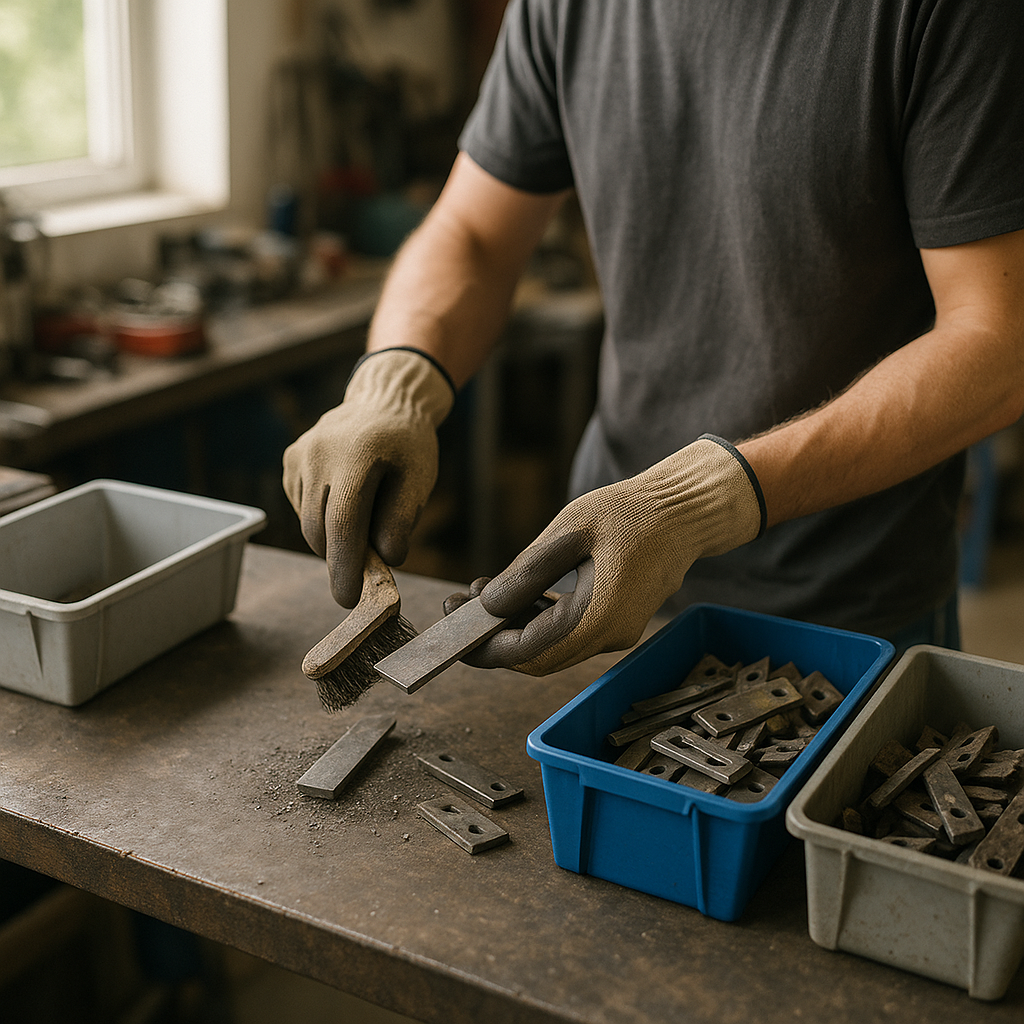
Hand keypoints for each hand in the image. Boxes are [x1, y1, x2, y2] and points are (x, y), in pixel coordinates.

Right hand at [282, 348, 453, 606]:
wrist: (384, 401)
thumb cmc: (408, 445)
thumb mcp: (420, 478)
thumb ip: (402, 519)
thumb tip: (385, 560)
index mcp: (356, 456)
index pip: (342, 524)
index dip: (344, 567)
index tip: (348, 599)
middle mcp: (318, 454)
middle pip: (318, 529)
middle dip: (339, 561)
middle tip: (365, 575)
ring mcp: (299, 456)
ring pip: (307, 523)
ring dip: (333, 539)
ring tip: (365, 521)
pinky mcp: (290, 461)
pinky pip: (302, 507)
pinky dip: (323, 518)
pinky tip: (347, 498)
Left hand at [463, 435, 765, 674]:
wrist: (685, 512)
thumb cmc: (634, 512)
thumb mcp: (571, 530)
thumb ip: (527, 572)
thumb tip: (487, 606)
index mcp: (599, 616)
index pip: (530, 651)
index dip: (487, 647)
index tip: (453, 626)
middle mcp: (608, 635)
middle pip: (537, 657)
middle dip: (493, 638)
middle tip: (456, 606)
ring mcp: (614, 632)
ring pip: (550, 646)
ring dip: (512, 626)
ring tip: (478, 592)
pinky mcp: (614, 621)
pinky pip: (566, 632)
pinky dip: (535, 618)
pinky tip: (513, 593)